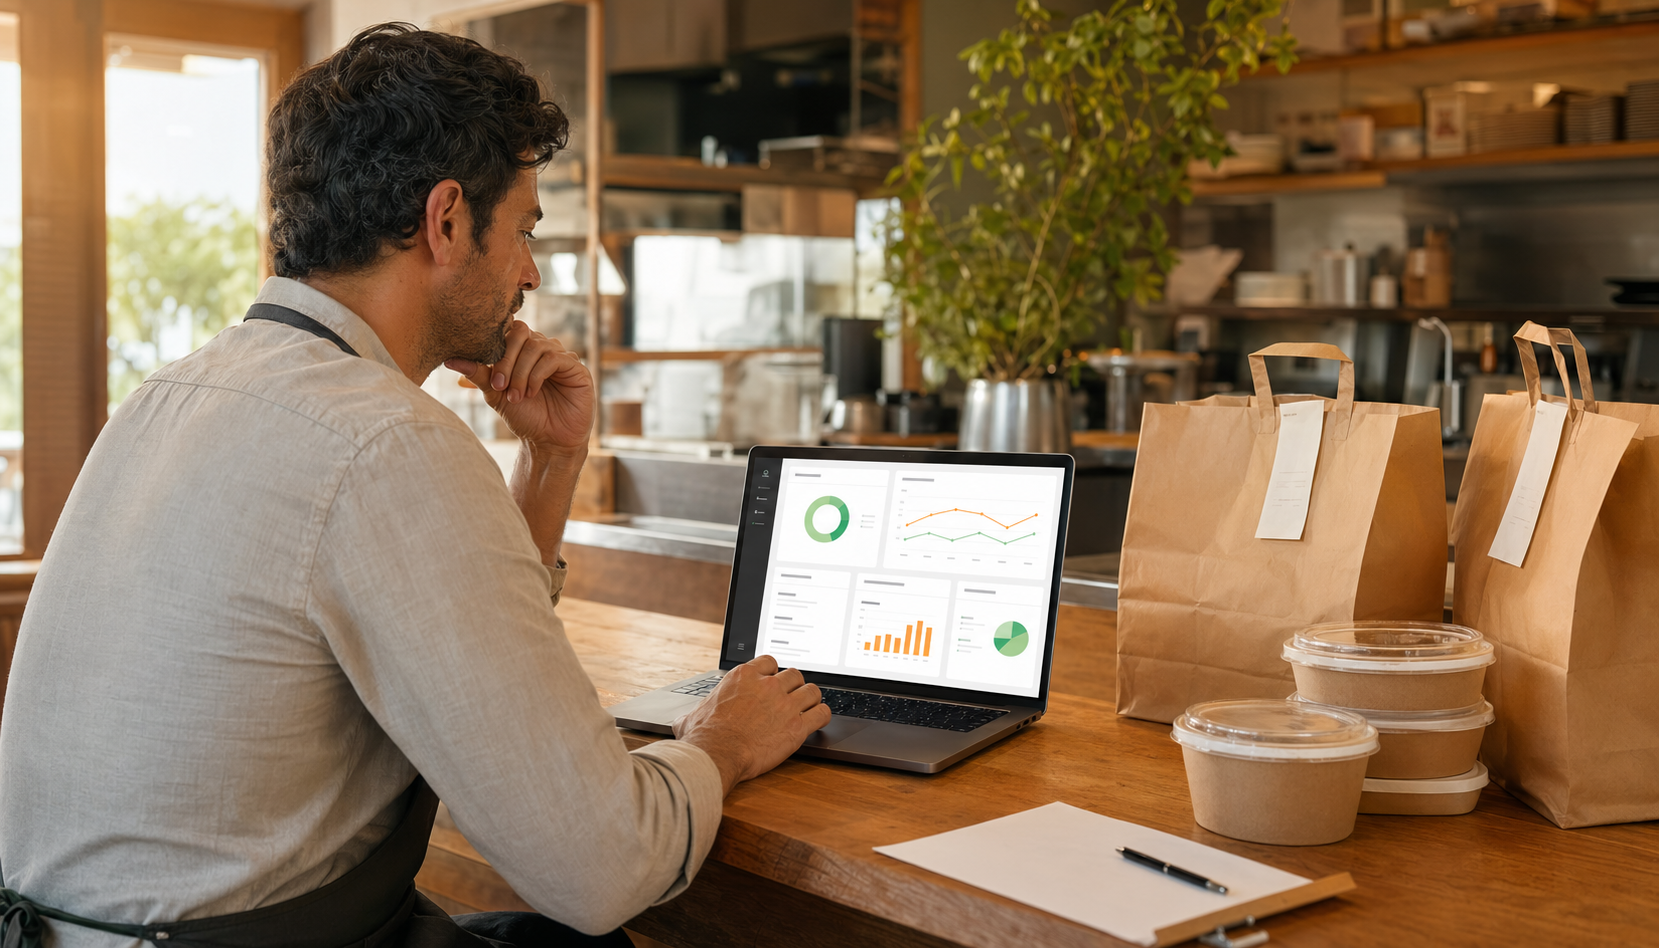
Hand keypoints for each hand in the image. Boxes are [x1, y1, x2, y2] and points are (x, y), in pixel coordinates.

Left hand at [445, 321, 591, 451]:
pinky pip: (553, 358)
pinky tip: (531, 393)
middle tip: (499, 386)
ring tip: (515, 396)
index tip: (488, 372)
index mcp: (524, 349)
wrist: (547, 441)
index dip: (496, 345)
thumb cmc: (524, 416)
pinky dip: (536, 375)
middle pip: (521, 333)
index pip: (508, 330)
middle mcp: (543, 347)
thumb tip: (449, 359)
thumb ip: (477, 374)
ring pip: (536, 346)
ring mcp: (561, 356)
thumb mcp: (495, 393)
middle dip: (506, 360)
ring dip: (520, 372)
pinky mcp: (576, 367)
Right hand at [672, 656, 831, 794]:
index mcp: (744, 676)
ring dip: (810, 699)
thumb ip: (695, 711)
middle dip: (794, 686)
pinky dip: (822, 716)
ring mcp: (785, 704)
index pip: (770, 662)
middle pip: (794, 674)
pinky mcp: (797, 726)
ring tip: (807, 708)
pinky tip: (817, 721)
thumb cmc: (703, 736)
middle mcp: (768, 685)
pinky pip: (822, 713)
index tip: (773, 683)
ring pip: (812, 691)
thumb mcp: (691, 715)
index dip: (773, 673)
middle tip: (791, 698)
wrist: (717, 753)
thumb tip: (683, 719)